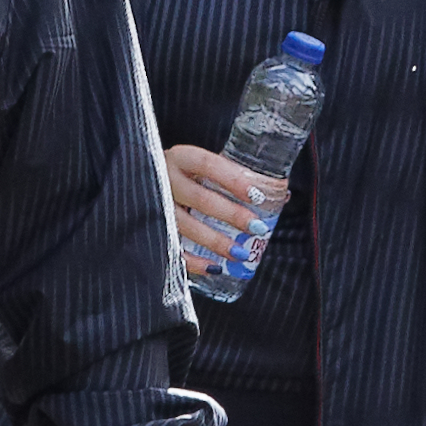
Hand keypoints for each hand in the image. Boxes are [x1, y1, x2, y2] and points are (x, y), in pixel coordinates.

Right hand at [162, 142, 279, 271]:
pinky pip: (171, 248)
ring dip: (215, 241)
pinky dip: (193, 262)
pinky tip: (214, 267)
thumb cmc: (187, 174)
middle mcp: (165, 178)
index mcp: (182, 157)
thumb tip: (283, 196)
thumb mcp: (205, 167)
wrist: (142, 176)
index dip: (233, 180)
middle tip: (256, 227)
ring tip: (240, 253)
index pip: (208, 164)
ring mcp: (155, 204)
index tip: (256, 195)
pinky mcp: (150, 227)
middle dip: (231, 215)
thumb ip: (236, 177)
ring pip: (184, 225)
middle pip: (199, 199)